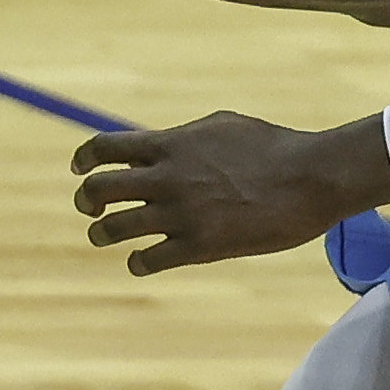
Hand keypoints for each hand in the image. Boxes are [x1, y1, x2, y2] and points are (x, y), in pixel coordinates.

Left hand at [69, 111, 389, 275]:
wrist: (310, 179)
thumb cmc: (272, 147)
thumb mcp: (221, 126)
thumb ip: (182, 137)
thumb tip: (156, 144)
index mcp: (171, 144)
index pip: (104, 148)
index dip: (84, 159)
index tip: (80, 169)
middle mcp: (168, 178)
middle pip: (100, 189)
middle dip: (86, 200)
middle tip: (89, 208)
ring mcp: (182, 214)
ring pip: (115, 229)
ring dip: (102, 233)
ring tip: (104, 235)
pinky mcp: (201, 246)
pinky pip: (148, 260)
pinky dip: (137, 262)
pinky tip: (143, 260)